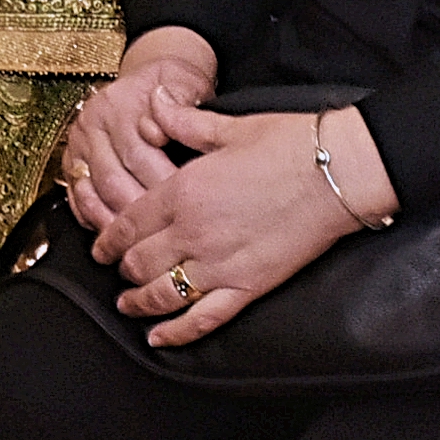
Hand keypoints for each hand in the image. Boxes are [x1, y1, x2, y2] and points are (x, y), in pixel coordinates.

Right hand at [60, 26, 221, 237]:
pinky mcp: (70, 162)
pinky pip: (76, 198)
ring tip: (139, 245)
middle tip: (166, 234)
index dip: (163, 181)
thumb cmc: (174, 84)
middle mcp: (92, 124)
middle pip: (114, 178)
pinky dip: (93, 219)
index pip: (139, 152)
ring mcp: (78, 144)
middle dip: (140, 210)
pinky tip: (113, 236)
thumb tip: (154, 129)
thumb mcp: (185, 81)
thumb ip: (181, 101)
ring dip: (115, 222)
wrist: (150, 77)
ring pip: (94, 193)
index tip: (185, 204)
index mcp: (119, 105)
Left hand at [94, 102, 369, 346]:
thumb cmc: (289, 143)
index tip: (101, 249)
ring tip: (129, 306)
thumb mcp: (228, 126)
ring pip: (162, 294)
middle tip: (118, 273)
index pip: (128, 223)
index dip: (108, 240)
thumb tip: (156, 101)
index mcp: (183, 190)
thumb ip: (184, 122)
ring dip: (139, 302)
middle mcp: (193, 231)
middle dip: (123, 270)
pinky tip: (160, 339)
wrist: (338, 172)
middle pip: (139, 262)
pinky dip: (176, 333)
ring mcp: (219, 263)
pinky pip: (203, 318)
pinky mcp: (248, 286)